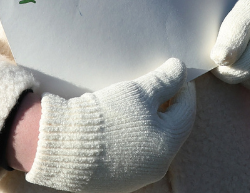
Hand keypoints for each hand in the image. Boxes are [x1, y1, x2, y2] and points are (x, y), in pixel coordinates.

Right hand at [26, 59, 195, 192]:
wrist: (63, 147)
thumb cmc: (105, 118)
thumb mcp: (138, 91)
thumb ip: (163, 80)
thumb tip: (180, 68)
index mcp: (167, 145)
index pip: (186, 111)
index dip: (183, 88)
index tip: (176, 73)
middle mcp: (156, 166)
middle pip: (170, 129)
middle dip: (166, 105)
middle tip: (159, 85)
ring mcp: (136, 176)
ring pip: (151, 142)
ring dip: (149, 122)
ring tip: (137, 102)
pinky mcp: (116, 180)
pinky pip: (132, 154)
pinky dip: (132, 137)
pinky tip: (120, 124)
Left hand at [211, 0, 249, 90]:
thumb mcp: (244, 12)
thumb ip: (231, 36)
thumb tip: (219, 59)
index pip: (228, 74)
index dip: (219, 59)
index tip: (223, 39)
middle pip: (238, 79)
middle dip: (233, 61)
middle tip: (243, 37)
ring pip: (247, 82)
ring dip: (244, 65)